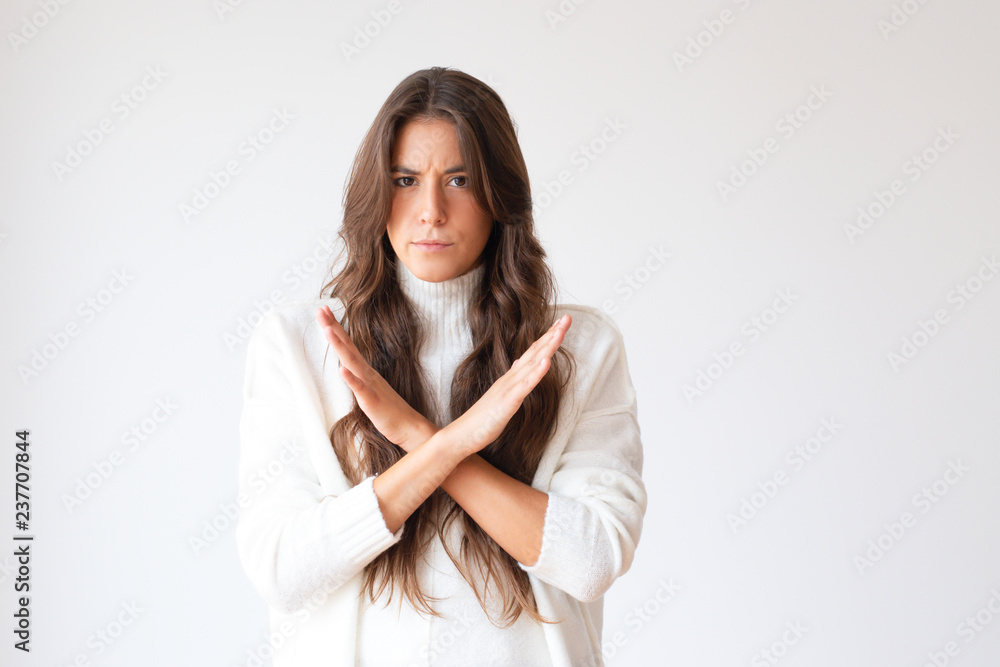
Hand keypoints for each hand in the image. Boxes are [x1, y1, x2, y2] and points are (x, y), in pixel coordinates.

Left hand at [315, 306, 436, 451]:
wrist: (409, 427)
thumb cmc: (389, 410)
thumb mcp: (370, 389)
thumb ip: (359, 377)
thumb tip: (346, 367)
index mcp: (365, 370)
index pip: (348, 344)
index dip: (335, 327)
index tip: (324, 310)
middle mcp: (367, 373)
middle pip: (348, 346)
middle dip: (333, 328)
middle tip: (320, 310)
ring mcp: (370, 385)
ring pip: (352, 362)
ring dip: (340, 346)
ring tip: (327, 330)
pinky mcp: (372, 401)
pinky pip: (361, 389)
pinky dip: (351, 379)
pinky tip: (342, 370)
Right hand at [440, 314, 571, 457]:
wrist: (461, 434)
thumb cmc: (482, 420)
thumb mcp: (501, 396)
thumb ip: (512, 380)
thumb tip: (521, 363)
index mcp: (510, 378)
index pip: (532, 353)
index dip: (546, 338)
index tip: (560, 325)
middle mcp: (510, 378)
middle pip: (534, 352)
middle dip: (552, 334)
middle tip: (567, 317)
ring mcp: (508, 388)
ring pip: (531, 363)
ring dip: (547, 347)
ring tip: (560, 331)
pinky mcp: (508, 401)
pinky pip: (525, 385)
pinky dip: (536, 372)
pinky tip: (546, 361)